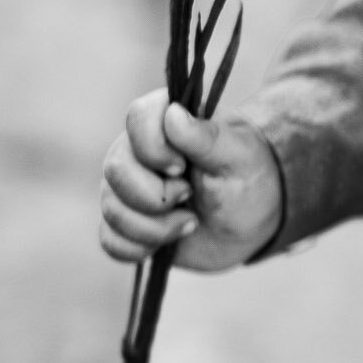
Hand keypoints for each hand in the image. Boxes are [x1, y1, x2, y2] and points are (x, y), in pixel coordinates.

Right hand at [100, 91, 283, 271]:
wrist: (252, 224)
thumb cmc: (249, 180)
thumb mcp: (239, 158)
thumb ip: (207, 137)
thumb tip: (173, 113)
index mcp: (167, 122)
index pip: (138, 117)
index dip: (154, 148)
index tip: (183, 168)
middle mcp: (138, 151)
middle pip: (116, 169)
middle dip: (156, 196)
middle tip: (189, 197)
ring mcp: (128, 188)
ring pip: (111, 208)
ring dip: (155, 228)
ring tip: (190, 222)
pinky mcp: (127, 222)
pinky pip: (110, 240)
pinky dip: (138, 248)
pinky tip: (168, 244)